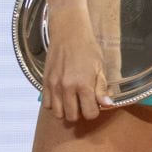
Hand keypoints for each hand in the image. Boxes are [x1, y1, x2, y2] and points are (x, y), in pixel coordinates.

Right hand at [41, 4, 111, 122]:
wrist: (69, 34)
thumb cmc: (88, 48)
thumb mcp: (100, 67)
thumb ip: (102, 88)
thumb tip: (107, 105)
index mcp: (83, 85)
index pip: (89, 113)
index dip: (94, 112)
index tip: (96, 105)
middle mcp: (66, 88)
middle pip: (72, 117)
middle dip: (80, 113)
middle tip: (84, 103)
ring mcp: (53, 87)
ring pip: (58, 113)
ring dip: (66, 111)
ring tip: (73, 101)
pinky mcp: (44, 83)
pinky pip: (47, 105)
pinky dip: (54, 105)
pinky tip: (62, 96)